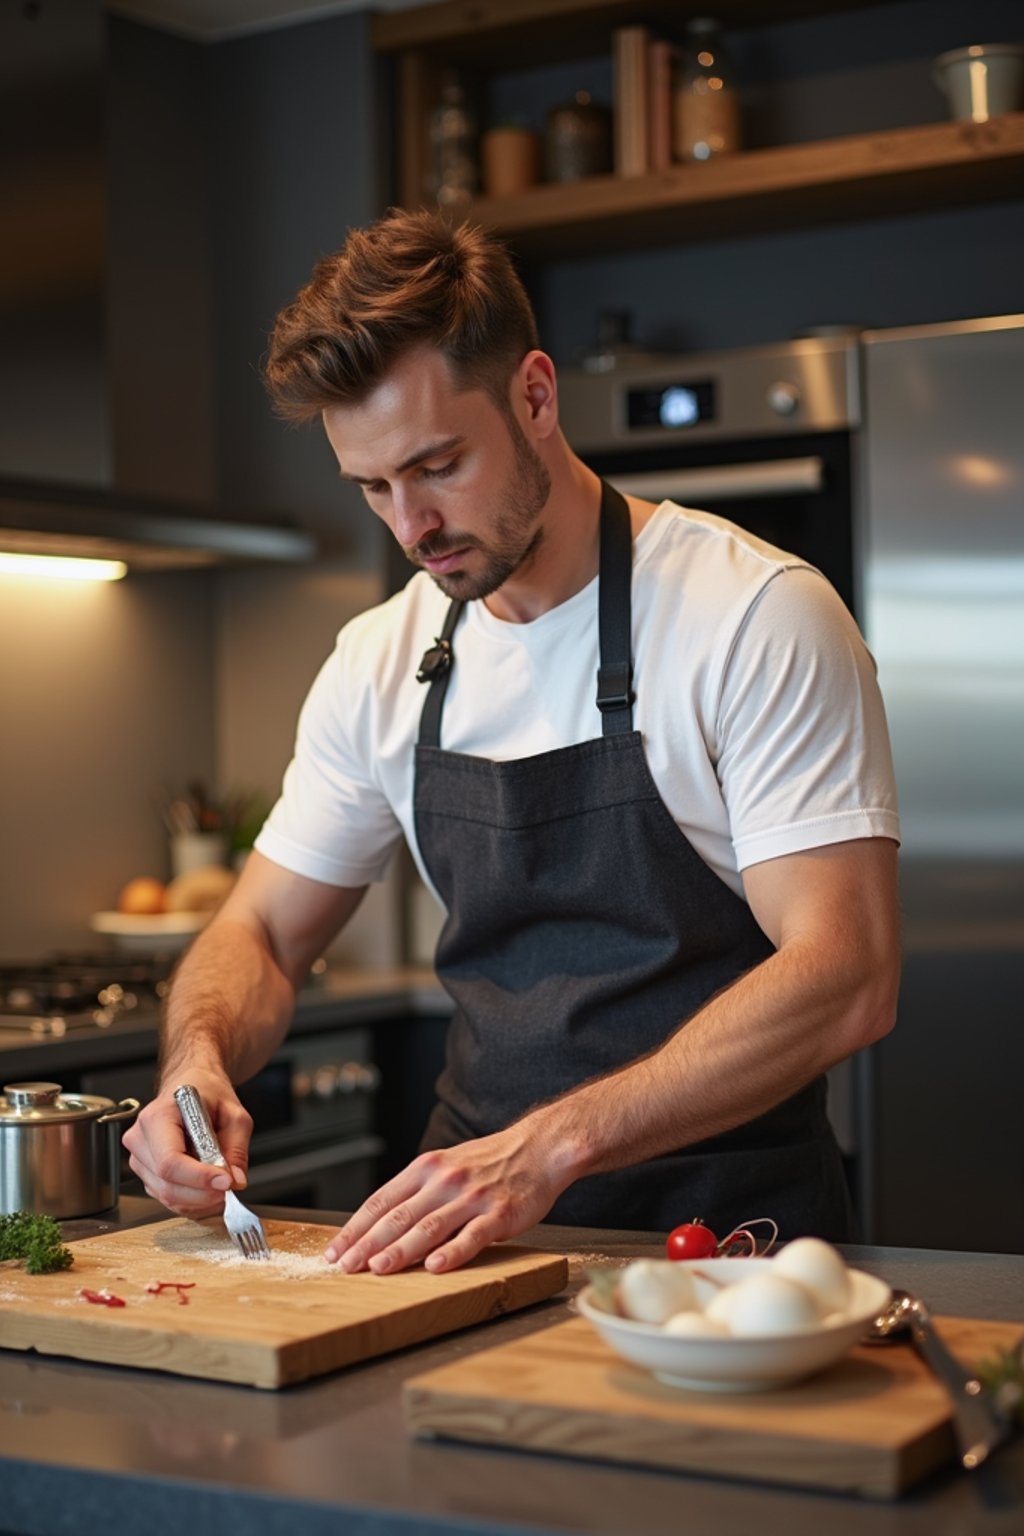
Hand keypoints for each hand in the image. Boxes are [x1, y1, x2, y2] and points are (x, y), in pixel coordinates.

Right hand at [122, 1069, 252, 1216]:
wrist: (192, 1084)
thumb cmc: (208, 1093)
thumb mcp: (234, 1114)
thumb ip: (237, 1148)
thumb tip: (235, 1180)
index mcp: (158, 1116)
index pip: (170, 1161)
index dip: (198, 1177)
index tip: (225, 1181)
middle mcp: (141, 1138)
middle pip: (167, 1183)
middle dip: (203, 1193)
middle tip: (230, 1188)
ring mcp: (139, 1156)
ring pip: (166, 1195)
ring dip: (199, 1200)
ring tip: (222, 1188)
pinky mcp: (145, 1171)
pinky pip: (166, 1196)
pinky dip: (191, 1201)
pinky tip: (208, 1190)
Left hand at [325, 1122, 571, 1275]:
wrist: (539, 1148)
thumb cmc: (490, 1162)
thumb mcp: (447, 1165)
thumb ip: (418, 1191)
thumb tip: (380, 1226)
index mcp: (426, 1168)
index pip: (381, 1201)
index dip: (355, 1228)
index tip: (335, 1251)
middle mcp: (444, 1180)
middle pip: (398, 1216)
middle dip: (368, 1244)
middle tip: (346, 1267)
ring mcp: (472, 1197)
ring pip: (429, 1227)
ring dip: (400, 1250)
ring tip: (378, 1269)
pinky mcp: (499, 1214)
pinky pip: (472, 1236)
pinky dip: (452, 1253)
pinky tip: (434, 1267)